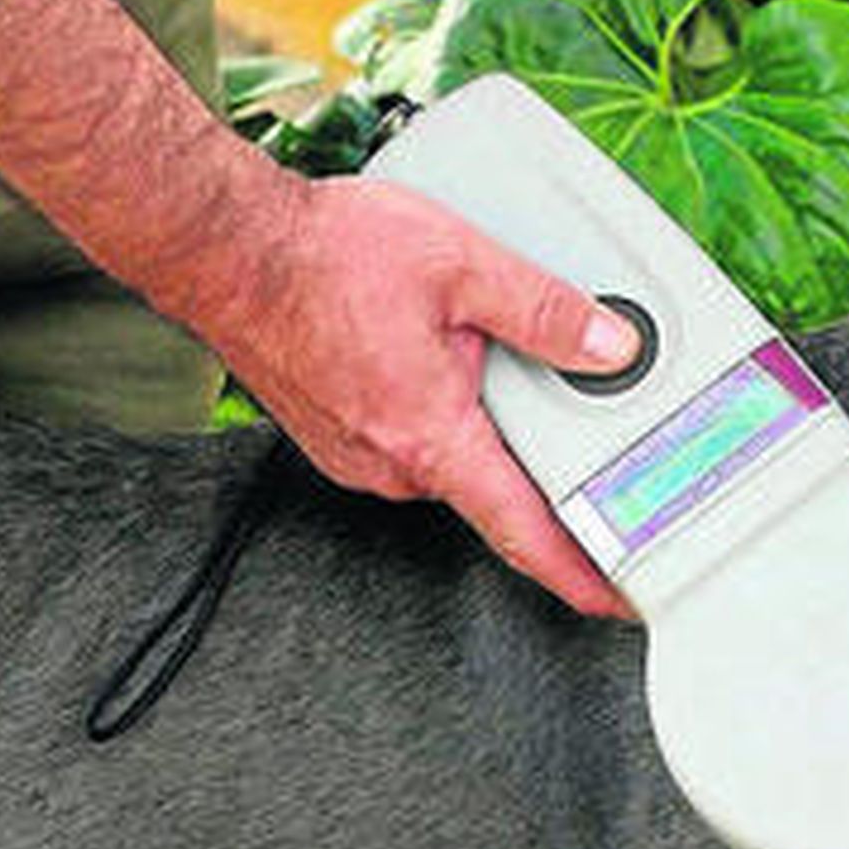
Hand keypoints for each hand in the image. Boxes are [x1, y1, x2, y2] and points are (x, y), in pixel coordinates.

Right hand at [195, 174, 642, 617]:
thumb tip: (606, 346)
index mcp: (433, 438)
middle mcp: (394, 465)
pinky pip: (418, 445)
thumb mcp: (462, 265)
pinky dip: (448, 420)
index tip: (622, 597)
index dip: (583, 573)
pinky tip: (447, 367)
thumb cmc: (322, 258)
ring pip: (457, 463)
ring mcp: (363, 458)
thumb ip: (544, 312)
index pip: (527, 532)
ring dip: (491, 433)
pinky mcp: (343, 439)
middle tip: (587, 424)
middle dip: (546, 467)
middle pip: (500, 493)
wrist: (226, 250)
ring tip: (501, 366)